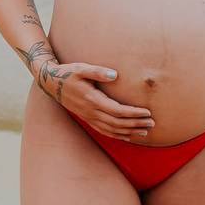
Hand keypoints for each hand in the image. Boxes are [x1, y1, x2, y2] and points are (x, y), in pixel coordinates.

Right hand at [28, 49, 154, 139]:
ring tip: (145, 131)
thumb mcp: (81, 68)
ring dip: (129, 132)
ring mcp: (89, 117)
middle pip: (117, 123)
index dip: (133, 113)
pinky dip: (117, 135)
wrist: (52, 84)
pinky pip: (104, 131)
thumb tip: (115, 74)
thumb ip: (98, 71)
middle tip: (152, 123)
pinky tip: (128, 137)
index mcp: (93, 100)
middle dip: (136, 124)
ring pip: (112, 130)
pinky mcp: (88, 119)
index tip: (147, 112)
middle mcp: (91, 112)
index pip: (117, 110)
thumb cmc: (68, 73)